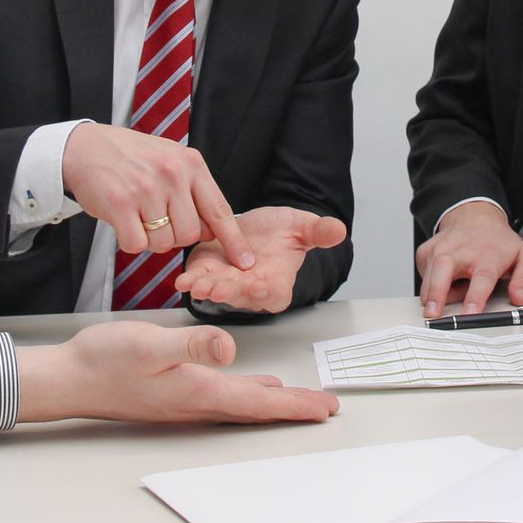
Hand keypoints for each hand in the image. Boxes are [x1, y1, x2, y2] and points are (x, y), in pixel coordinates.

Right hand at [15, 321, 339, 423]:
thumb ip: (191, 346)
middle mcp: (195, 402)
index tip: (325, 408)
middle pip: (256, 408)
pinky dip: (245, 395)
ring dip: (272, 404)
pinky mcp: (172, 394)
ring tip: (298, 402)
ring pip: (240, 404)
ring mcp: (183, 401)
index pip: (258, 401)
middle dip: (293, 409)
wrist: (69, 379)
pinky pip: (222, 398)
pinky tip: (250, 387)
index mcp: (198, 390)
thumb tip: (229, 349)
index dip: (295, 405)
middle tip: (324, 409)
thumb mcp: (150, 344)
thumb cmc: (104, 361)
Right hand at [62, 123, 253, 266]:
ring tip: (139, 216)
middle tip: (158, 220)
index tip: (244, 262)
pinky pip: (136, 245)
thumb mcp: (171, 160)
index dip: (233, 241)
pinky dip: (130, 241)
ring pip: (163, 243)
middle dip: (176, 236)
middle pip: (190, 234)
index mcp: (190, 164)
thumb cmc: (131, 158)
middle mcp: (172, 175)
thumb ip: (194, 190)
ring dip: (151, 239)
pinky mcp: (120, 204)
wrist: (86, 147)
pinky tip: (124, 222)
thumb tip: (213, 229)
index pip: (219, 210)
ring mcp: (146, 189)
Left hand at [175, 206, 346, 313]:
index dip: (266, 292)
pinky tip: (183, 280)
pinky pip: (198, 280)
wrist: (254, 226)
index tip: (259, 286)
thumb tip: (340, 229)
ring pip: (216, 290)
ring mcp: (226, 284)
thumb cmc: (279, 232)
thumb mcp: (301, 226)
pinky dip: (190, 280)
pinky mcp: (207, 273)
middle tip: (219, 288)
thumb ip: (318, 231)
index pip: (273, 294)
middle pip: (241, 296)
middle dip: (229, 292)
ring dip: (206, 288)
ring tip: (196, 284)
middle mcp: (250, 290)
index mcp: (276, 284)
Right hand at [415, 201, 522, 318]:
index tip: (469, 313)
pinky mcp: (425, 252)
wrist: (474, 216)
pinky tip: (444, 280)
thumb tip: (520, 299)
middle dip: (436, 293)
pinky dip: (431, 286)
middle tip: (433, 314)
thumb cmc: (497, 242)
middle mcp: (461, 251)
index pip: (481, 278)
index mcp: (487, 256)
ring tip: (446, 300)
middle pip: (444, 270)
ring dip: (433, 296)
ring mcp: (440, 249)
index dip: (475, 297)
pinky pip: (424, 277)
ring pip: (429, 278)